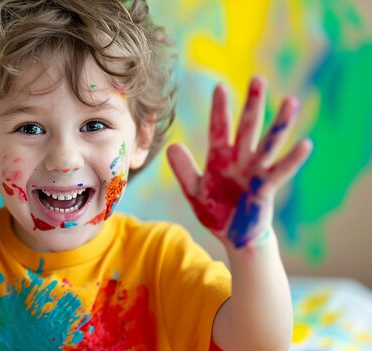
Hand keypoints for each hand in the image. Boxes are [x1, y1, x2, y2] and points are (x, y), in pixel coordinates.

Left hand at [167, 77, 311, 247]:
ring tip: (290, 101)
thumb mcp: (195, 190)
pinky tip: (306, 144)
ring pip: (269, 142)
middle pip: (247, 127)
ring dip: (279, 123)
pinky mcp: (266, 188)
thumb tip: (171, 145)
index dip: (220, 109)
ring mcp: (255, 172)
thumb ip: (184, 170)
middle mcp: (240, 160)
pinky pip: (281, 171)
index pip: (219, 128)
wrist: (233, 237)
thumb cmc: (216, 212)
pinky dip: (293, 159)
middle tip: (258, 79)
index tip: (220, 86)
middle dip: (252, 104)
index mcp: (220, 158)